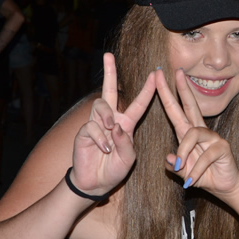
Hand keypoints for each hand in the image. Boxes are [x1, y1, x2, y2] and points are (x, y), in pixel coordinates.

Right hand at [69, 53, 155, 198]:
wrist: (96, 183)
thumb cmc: (115, 169)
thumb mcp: (129, 158)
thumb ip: (126, 142)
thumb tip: (116, 126)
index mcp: (127, 124)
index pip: (138, 103)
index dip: (147, 89)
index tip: (155, 73)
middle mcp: (111, 120)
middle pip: (110, 90)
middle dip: (109, 72)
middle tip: (108, 55)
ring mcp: (96, 124)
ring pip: (101, 105)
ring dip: (107, 116)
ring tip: (111, 129)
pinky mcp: (84, 132)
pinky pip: (91, 126)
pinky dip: (100, 138)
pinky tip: (103, 149)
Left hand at [155, 68, 238, 198]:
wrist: (223, 187)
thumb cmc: (202, 176)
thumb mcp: (183, 172)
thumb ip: (174, 166)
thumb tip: (169, 158)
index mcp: (187, 133)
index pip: (176, 110)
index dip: (167, 94)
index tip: (158, 77)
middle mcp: (200, 131)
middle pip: (191, 105)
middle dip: (183, 88)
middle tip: (177, 71)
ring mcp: (213, 137)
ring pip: (193, 134)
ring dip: (184, 151)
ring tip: (180, 167)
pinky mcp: (222, 147)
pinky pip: (205, 155)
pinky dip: (196, 170)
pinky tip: (192, 180)